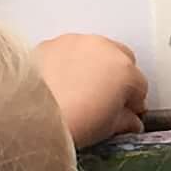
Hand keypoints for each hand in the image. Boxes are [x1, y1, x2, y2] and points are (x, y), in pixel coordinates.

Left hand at [34, 30, 147, 151]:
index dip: (132, 103)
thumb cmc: (72, 121)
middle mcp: (104, 49)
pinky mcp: (52, 42)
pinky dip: (68, 63)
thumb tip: (129, 121)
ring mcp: (77, 42)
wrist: (31, 115)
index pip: (140, 87)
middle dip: (117, 77)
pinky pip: (68, 51)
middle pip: (121, 60)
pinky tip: (59, 83)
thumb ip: (125, 121)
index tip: (124, 114)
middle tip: (104, 100)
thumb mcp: (107, 129)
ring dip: (93, 66)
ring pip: (95, 51)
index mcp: (125, 71)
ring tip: (78, 91)